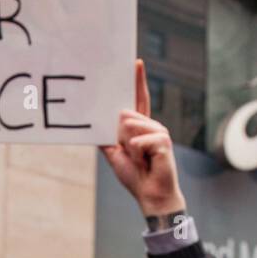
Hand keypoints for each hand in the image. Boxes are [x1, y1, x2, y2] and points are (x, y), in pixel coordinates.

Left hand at [100, 59, 184, 215]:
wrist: (150, 194)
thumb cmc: (134, 175)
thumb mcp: (113, 154)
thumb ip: (105, 138)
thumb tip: (92, 125)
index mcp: (140, 126)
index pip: (139, 99)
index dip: (138, 81)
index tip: (136, 62)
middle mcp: (152, 125)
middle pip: (125, 115)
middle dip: (120, 137)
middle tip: (131, 155)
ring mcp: (159, 131)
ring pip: (130, 126)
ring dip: (129, 149)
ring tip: (140, 160)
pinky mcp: (164, 140)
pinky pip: (137, 141)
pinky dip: (137, 155)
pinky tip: (147, 162)